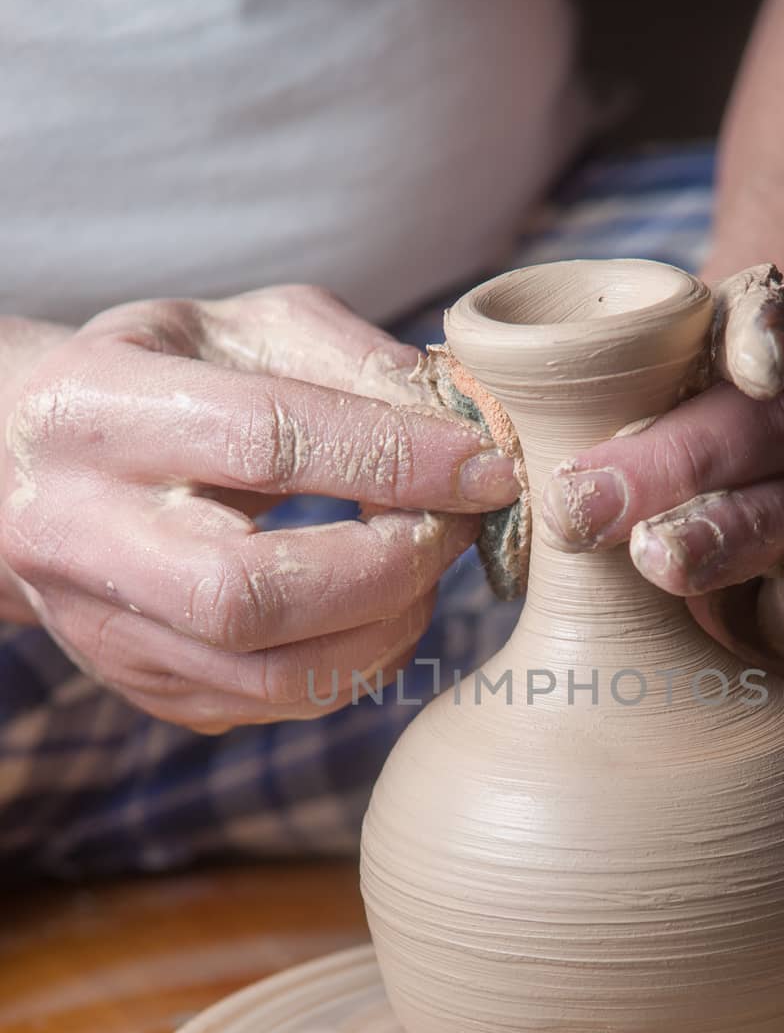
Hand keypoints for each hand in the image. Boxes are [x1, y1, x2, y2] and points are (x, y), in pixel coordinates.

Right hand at [0, 285, 517, 730]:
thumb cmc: (155, 379)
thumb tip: (467, 423)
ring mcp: (109, 633)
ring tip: (427, 559)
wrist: (28, 466)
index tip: (488, 465)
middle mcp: (82, 536)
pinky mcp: (150, 691)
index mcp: (97, 413)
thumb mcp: (236, 328)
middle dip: (391, 565)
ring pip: (276, 674)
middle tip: (456, 523)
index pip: (265, 443)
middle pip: (254, 594)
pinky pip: (283, 703)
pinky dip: (363, 659)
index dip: (395, 459)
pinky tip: (385, 604)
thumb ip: (349, 360)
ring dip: (391, 623)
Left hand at [539, 266, 783, 688]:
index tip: (751, 359)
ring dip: (723, 528)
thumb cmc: (596, 491)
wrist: (664, 594)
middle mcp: (775, 430)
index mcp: (719, 368)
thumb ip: (532, 417)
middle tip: (584, 505)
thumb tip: (458, 420)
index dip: (762, 331)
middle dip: (677, 459)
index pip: (756, 324)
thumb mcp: (558, 442)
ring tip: (656, 558)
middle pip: (757, 423)